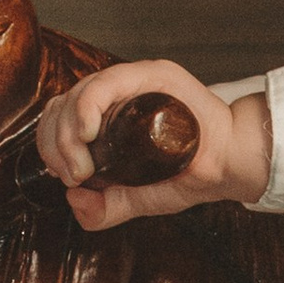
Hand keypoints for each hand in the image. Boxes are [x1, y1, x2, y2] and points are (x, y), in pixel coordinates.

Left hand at [33, 60, 274, 230]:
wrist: (232, 164)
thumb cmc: (193, 173)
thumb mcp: (141, 198)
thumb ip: (108, 206)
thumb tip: (74, 200)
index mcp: (111, 113)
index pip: (63, 117)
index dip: (51, 144)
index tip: (65, 175)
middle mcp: (118, 92)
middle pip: (64, 104)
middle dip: (56, 143)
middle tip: (72, 174)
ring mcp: (134, 81)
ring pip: (77, 94)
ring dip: (67, 132)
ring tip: (80, 165)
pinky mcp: (151, 75)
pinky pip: (105, 84)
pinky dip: (85, 108)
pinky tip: (86, 134)